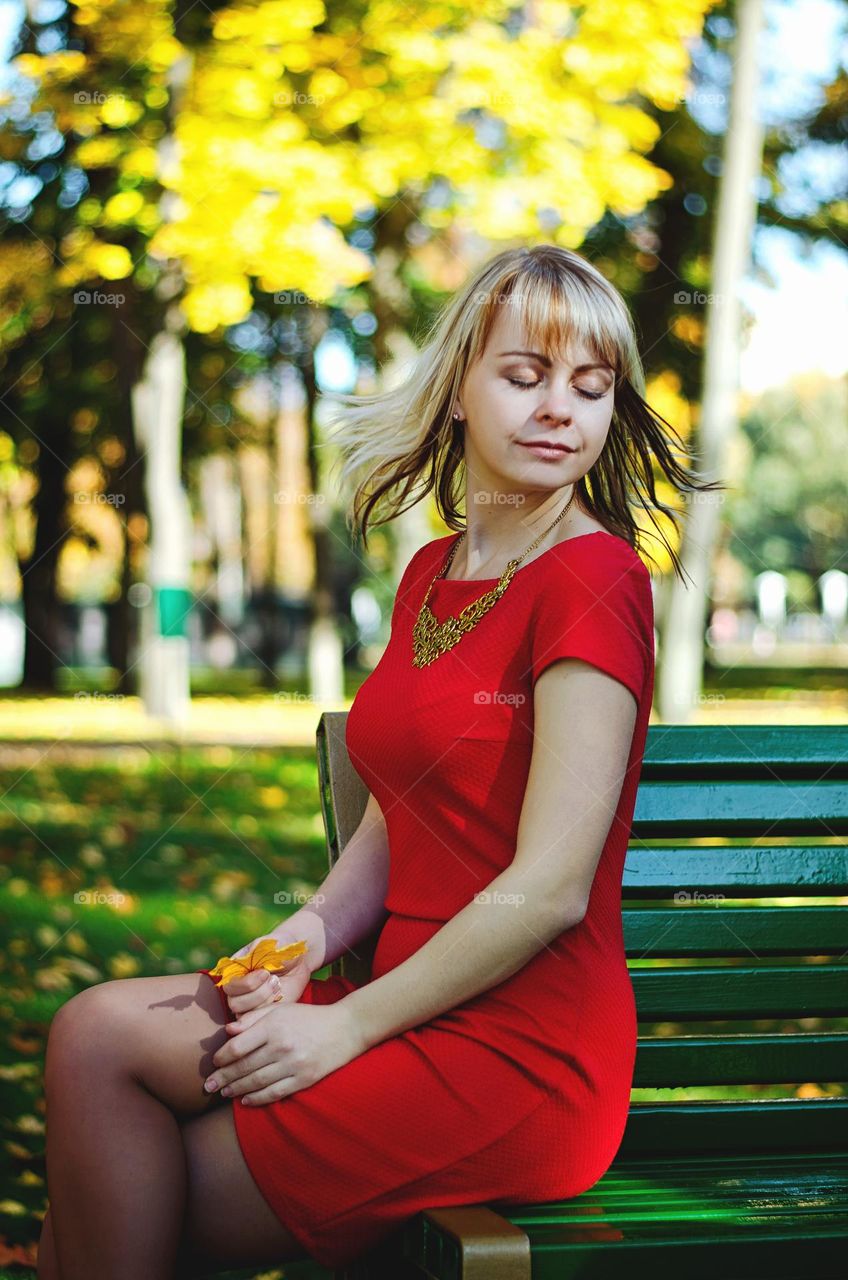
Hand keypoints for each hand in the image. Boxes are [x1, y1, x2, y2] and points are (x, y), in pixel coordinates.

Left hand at [204, 998, 362, 1104]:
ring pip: (256, 1082)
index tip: (215, 1063)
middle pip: (244, 1067)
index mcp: (274, 1025)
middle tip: (209, 1086)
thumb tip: (228, 1031)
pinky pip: (274, 1093)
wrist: (346, 1028)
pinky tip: (245, 1101)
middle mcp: (282, 1045)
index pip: (238, 1046)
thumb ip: (254, 1018)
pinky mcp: (304, 1079)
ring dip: (236, 1090)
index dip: (222, 1058)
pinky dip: (257, 1099)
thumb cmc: (309, 1017)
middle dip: (223, 1078)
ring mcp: (293, 1064)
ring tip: (224, 1093)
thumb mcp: (282, 1009)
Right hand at [222, 927, 313, 1018]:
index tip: (266, 972)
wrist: (298, 958)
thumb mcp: (266, 944)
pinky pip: (259, 1020)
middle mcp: (237, 990)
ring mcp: (248, 1003)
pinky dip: (271, 1009)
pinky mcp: (261, 1012)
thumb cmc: (280, 947)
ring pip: (246, 1015)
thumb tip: (239, 962)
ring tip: (278, 985)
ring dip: (266, 1000)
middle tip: (275, 980)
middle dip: (258, 994)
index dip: (247, 984)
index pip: (228, 987)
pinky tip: (280, 994)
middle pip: (235, 1004)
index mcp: (234, 972)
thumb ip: (252, 952)